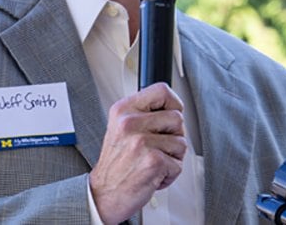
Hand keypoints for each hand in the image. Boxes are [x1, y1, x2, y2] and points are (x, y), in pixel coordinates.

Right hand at [89, 83, 186, 224]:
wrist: (104, 194)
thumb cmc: (116, 164)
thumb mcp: (120, 128)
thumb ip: (143, 114)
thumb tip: (173, 107)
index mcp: (123, 110)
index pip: (161, 91)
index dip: (173, 102)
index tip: (172, 113)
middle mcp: (130, 123)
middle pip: (177, 118)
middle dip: (174, 135)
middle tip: (158, 147)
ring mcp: (141, 142)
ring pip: (181, 142)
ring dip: (173, 157)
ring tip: (154, 161)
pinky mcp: (153, 161)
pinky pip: (178, 164)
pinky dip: (170, 174)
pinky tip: (154, 175)